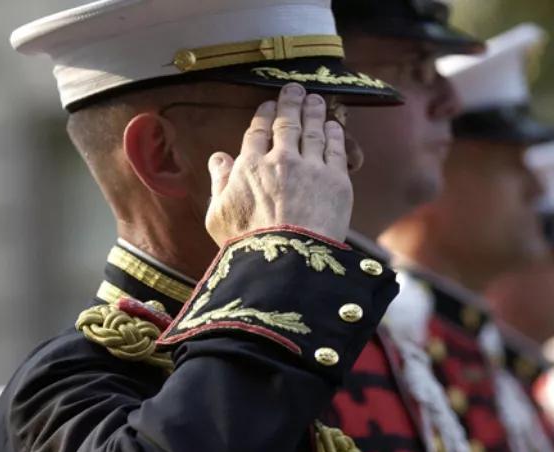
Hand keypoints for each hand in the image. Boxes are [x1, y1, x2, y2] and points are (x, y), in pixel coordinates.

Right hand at [206, 83, 352, 245]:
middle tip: (295, 89)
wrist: (287, 260)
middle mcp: (280, 159)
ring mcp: (311, 167)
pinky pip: (335, 149)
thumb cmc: (248, 244)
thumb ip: (218, 182)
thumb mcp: (218, 215)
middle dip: (290, 103)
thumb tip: (218, 158)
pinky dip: (334, 133)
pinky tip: (334, 125)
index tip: (268, 105)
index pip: (257, 132)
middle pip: (287, 123)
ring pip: (313, 131)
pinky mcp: (336, 180)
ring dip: (314, 112)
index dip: (264, 115)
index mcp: (249, 166)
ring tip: (316, 100)